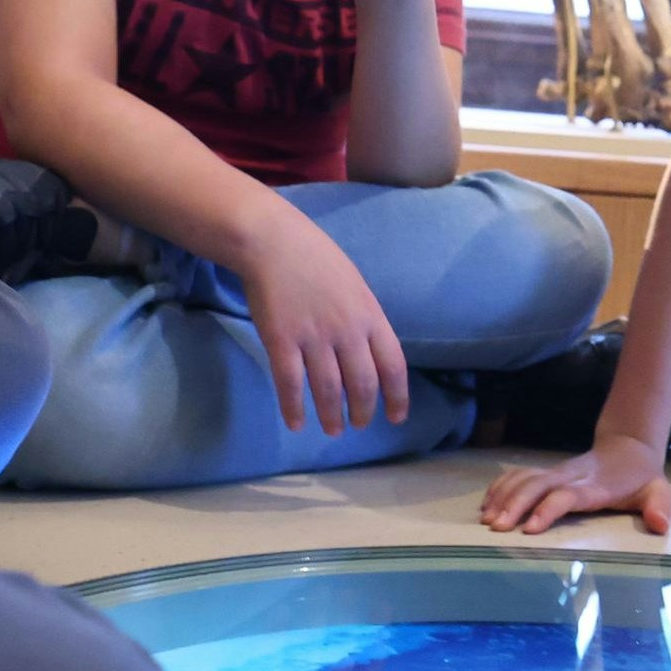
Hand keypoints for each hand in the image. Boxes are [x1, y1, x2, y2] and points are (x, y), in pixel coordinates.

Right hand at [233, 204, 411, 434]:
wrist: (273, 241)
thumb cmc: (315, 259)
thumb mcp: (354, 285)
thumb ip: (364, 319)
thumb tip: (370, 353)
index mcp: (370, 315)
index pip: (393, 365)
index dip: (397, 396)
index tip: (396, 417)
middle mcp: (346, 330)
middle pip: (362, 384)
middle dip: (362, 411)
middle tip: (357, 425)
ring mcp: (313, 336)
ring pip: (328, 389)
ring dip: (331, 415)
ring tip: (332, 429)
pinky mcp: (281, 339)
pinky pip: (290, 383)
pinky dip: (294, 408)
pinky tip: (296, 423)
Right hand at [481, 438, 670, 534]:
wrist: (629, 447)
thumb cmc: (641, 477)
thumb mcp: (658, 491)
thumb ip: (659, 507)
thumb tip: (661, 525)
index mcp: (594, 486)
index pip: (566, 496)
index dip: (547, 510)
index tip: (529, 529)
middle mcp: (571, 477)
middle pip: (536, 486)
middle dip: (514, 505)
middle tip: (496, 528)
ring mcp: (557, 473)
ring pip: (524, 479)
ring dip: (503, 497)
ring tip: (487, 520)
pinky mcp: (548, 472)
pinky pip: (519, 475)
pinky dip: (501, 487)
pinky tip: (487, 503)